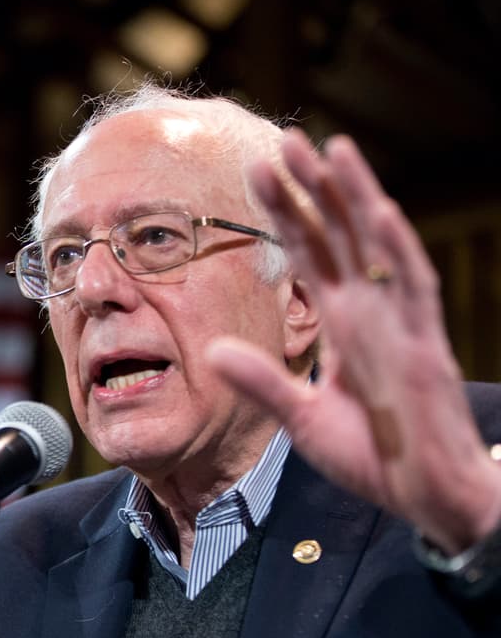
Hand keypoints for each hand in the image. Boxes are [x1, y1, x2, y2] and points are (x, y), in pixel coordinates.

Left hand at [209, 128, 500, 553]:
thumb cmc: (375, 457)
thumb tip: (208, 353)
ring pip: (376, 247)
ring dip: (354, 198)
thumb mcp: (301, 418)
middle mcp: (371, 312)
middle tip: (284, 139)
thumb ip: (261, 382)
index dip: (286, 214)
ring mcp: (400, 324)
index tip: (256, 173)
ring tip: (332, 149)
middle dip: (313, 189)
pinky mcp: (424, 346)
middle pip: (338, 236)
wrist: (428, 497)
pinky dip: (395, 250)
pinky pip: (411, 289)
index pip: (308, 255)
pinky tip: (377, 211)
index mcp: (344, 325)